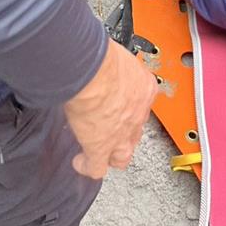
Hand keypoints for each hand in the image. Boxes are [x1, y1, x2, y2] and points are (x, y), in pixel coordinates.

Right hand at [65, 38, 156, 179]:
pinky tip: (80, 162)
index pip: (143, 102)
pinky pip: (96, 167)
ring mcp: (121, 134)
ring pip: (123, 156)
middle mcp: (137, 113)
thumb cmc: (104, 57)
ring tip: (102, 152)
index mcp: (145, 87)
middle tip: (113, 129)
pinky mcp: (100, 147)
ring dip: (113, 155)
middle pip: (136, 130)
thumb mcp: (119, 58)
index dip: (131, 106)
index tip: (120, 104)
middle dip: (126, 132)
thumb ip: (116, 67)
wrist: (93, 72)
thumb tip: (104, 63)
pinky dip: (88, 166)